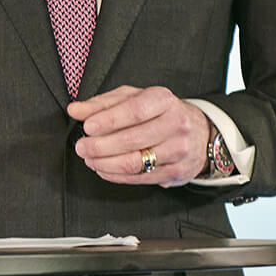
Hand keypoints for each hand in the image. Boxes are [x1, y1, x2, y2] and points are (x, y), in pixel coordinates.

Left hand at [67, 85, 209, 186]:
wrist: (199, 132)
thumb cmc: (160, 112)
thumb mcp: (132, 98)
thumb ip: (102, 104)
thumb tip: (75, 110)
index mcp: (163, 100)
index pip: (135, 111)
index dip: (109, 120)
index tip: (88, 127)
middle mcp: (175, 124)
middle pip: (132, 140)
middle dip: (100, 146)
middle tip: (82, 147)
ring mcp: (178, 150)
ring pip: (135, 162)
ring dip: (105, 163)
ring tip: (89, 159)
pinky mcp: (176, 171)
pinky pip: (140, 177)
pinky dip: (116, 176)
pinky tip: (103, 169)